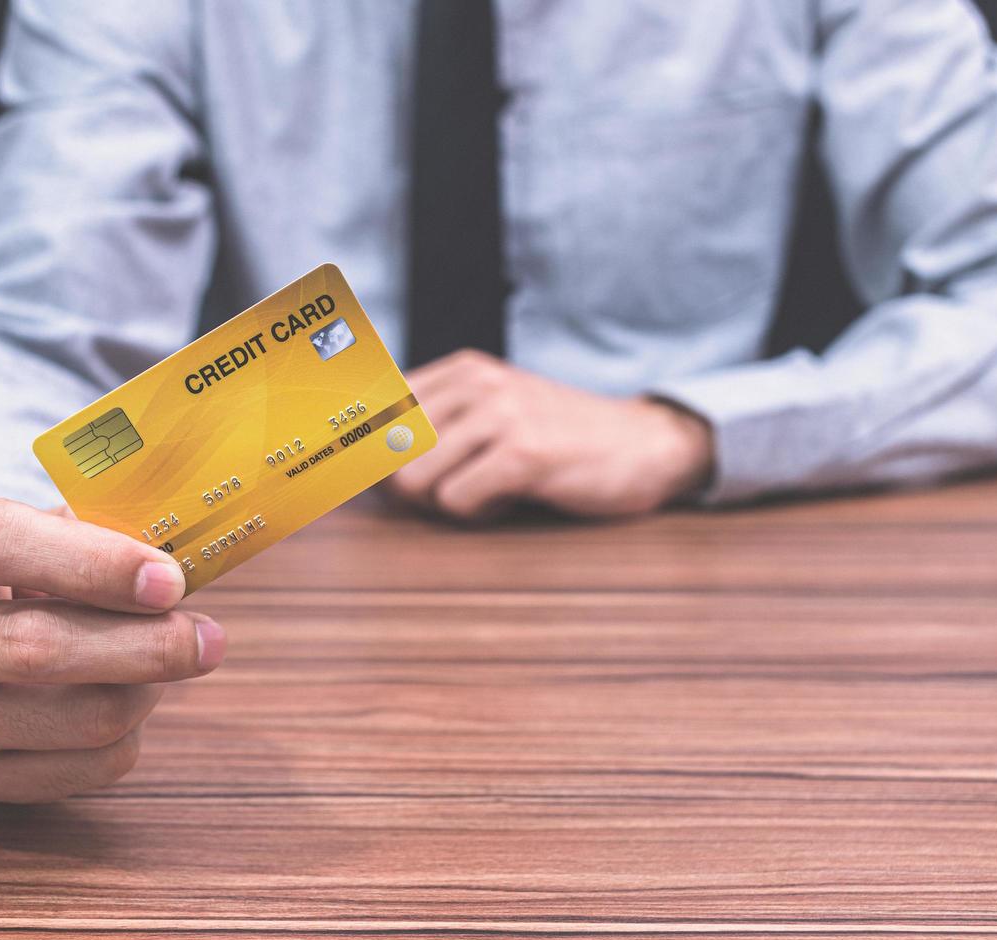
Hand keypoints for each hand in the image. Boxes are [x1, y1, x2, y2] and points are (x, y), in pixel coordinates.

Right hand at [0, 499, 224, 802]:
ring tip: (170, 657)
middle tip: (207, 638)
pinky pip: (83, 769)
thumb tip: (186, 568)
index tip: (168, 580)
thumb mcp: (51, 527)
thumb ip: (107, 535)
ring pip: (74, 719)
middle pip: (36, 648)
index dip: (93, 563)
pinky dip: (130, 736)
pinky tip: (133, 698)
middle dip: (143, 644)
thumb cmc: (30, 565)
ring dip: (146, 690)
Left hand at [386, 350, 713, 520]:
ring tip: (488, 488)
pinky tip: (512, 497)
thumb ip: (431, 425)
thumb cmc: (558, 439)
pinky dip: (478, 513)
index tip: (360, 474)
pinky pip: (456, 501)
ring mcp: (500, 413)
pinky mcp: (523, 452)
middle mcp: (475, 382)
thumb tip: (352, 462)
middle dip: (409, 486)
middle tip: (456, 487)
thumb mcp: (492, 414)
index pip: (371, 407)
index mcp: (460, 370)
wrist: (644, 445)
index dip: (358, 451)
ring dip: (445, 501)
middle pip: (385, 453)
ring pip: (413, 480)